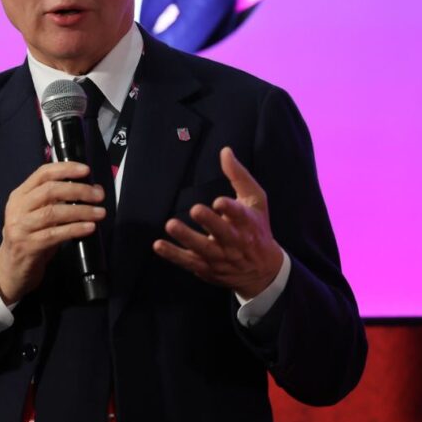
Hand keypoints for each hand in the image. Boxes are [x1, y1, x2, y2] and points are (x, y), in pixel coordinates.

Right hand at [0, 161, 105, 304]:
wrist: (10, 269)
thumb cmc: (29, 238)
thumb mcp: (36, 214)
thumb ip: (53, 201)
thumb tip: (88, 190)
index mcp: (19, 195)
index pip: (42, 173)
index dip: (65, 169)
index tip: (86, 170)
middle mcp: (17, 209)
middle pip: (50, 191)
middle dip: (78, 190)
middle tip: (99, 195)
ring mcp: (20, 228)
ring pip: (53, 213)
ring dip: (81, 211)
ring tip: (100, 213)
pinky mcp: (27, 246)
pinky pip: (55, 234)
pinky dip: (75, 229)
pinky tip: (89, 228)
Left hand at [153, 147, 282, 297]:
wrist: (263, 270)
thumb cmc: (257, 228)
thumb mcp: (256, 200)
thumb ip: (239, 175)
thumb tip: (225, 151)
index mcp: (248, 223)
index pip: (241, 215)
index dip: (230, 209)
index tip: (219, 202)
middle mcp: (235, 241)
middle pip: (223, 232)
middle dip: (210, 222)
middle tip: (196, 210)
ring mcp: (220, 256)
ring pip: (203, 249)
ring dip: (186, 237)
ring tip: (171, 224)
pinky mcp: (206, 267)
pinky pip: (188, 261)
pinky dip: (173, 255)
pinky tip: (158, 245)